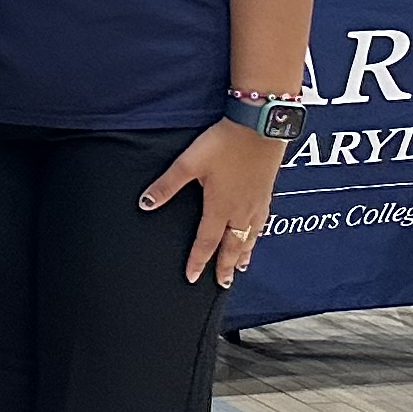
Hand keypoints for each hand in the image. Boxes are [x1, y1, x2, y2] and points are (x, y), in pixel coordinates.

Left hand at [144, 116, 284, 287]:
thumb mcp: (188, 164)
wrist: (259, 127)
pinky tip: (257, 233)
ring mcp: (257, 202)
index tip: (192, 278)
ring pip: (251, 236)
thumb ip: (166, 186)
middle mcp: (241, 211)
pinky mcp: (267, 192)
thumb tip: (145, 204)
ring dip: (245, 253)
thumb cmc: (223, 144)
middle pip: (233, 246)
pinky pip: (262, 222)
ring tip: (242, 267)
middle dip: (226, 266)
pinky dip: (258, 235)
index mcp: (220, 208)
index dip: (199, 261)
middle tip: (224, 284)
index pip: (206, 242)